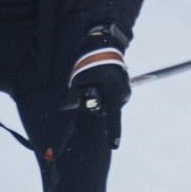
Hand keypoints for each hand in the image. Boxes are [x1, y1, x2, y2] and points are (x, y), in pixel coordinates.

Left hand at [67, 24, 130, 140]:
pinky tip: (100, 81)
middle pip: (105, 110)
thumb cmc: (91, 62)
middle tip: (88, 86)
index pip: (113, 117)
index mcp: (113, 93)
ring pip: (107, 104)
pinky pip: (110, 98)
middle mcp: (122, 94)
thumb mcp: (79, 79)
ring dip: (99, 97)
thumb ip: (74, 95)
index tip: (114, 146)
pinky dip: (103, 93)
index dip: (113, 132)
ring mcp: (125, 91)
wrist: (105, 45)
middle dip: (94, 104)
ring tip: (94, 81)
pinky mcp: (124, 89)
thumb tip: (65, 107)